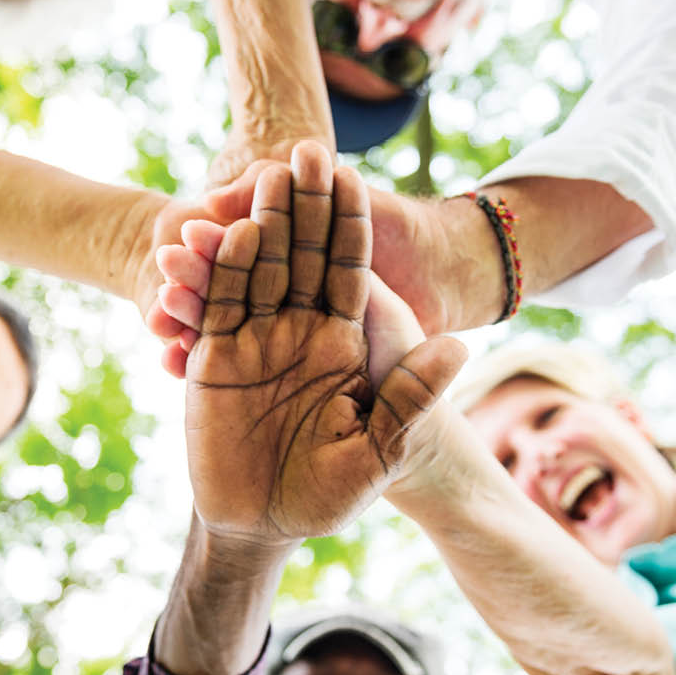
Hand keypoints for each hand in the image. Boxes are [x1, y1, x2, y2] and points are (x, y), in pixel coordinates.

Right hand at [185, 141, 464, 545]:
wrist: (265, 523)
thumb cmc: (329, 494)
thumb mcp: (378, 449)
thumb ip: (411, 397)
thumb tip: (460, 347)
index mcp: (344, 342)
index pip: (348, 269)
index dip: (349, 223)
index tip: (350, 173)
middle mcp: (300, 330)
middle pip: (303, 255)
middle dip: (304, 205)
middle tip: (304, 151)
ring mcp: (256, 340)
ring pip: (258, 269)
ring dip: (261, 224)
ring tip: (262, 176)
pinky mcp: (215, 356)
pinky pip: (219, 306)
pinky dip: (221, 273)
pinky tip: (228, 236)